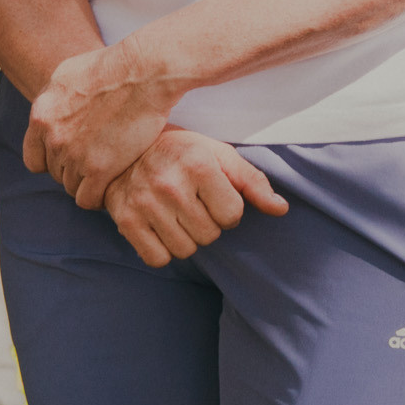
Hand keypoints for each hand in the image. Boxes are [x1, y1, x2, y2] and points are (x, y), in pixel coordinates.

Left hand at [23, 46, 178, 209]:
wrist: (143, 71)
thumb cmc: (113, 66)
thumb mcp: (68, 75)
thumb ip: (54, 101)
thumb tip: (50, 113)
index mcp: (41, 115)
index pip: (33, 158)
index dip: (53, 161)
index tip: (72, 158)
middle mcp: (52, 136)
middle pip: (56, 173)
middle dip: (75, 170)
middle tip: (100, 161)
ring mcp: (73, 154)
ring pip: (72, 187)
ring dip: (89, 183)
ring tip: (110, 171)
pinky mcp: (98, 168)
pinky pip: (88, 199)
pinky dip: (99, 197)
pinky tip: (114, 183)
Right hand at [102, 129, 288, 267]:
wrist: (123, 146)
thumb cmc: (180, 151)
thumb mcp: (219, 155)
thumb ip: (252, 182)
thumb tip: (281, 209)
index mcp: (196, 163)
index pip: (232, 215)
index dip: (227, 209)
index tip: (212, 195)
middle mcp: (168, 183)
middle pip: (209, 235)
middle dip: (206, 224)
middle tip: (191, 203)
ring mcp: (143, 203)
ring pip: (185, 250)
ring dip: (185, 238)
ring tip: (174, 213)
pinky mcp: (125, 220)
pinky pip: (158, 258)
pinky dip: (161, 250)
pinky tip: (158, 226)